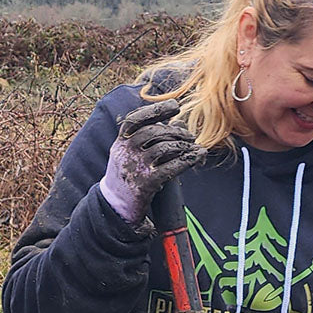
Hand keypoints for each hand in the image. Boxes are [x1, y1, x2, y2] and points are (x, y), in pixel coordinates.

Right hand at [100, 99, 206, 225]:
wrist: (115, 206)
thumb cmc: (127, 176)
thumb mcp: (128, 154)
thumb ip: (145, 139)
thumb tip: (176, 124)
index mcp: (121, 142)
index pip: (136, 118)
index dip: (156, 110)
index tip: (174, 106)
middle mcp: (126, 152)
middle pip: (154, 131)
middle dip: (175, 131)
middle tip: (189, 135)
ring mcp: (136, 167)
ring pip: (164, 147)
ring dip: (183, 145)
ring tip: (192, 147)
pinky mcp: (146, 183)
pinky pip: (171, 167)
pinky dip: (187, 160)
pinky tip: (197, 157)